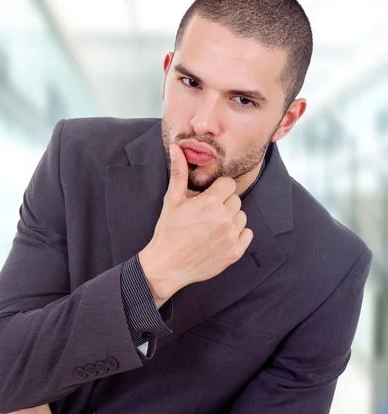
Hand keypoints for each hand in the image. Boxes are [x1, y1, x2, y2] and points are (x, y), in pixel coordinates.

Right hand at [139, 143, 253, 299]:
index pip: (228, 184)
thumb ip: (179, 173)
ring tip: (212, 227)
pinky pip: (247, 234)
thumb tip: (177, 148)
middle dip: (223, 204)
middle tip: (207, 214)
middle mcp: (224, 218)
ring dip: (231, 219)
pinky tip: (221, 238)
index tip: (208, 198)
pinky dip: (237, 235)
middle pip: (235, 200)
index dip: (217, 190)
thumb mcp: (172, 200)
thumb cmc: (168, 232)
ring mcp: (231, 236)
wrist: (167, 265)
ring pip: (242, 216)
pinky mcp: (235, 252)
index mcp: (210, 203)